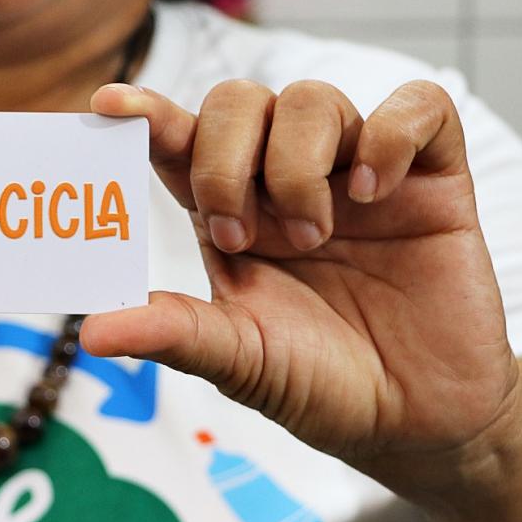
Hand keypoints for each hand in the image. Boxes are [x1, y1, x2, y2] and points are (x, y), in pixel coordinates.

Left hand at [84, 79, 521, 491]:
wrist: (415, 424)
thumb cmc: (319, 385)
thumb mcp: (240, 362)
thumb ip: (175, 334)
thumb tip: (90, 331)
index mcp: (230, 213)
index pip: (181, 142)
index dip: (147, 116)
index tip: (110, 106)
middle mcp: (286, 180)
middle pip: (237, 102)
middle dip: (223, 158)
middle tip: (240, 235)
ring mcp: (358, 173)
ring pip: (312, 98)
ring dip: (296, 163)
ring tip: (315, 237)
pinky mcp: (432, 178)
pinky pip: (418, 107)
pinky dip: (390, 135)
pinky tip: (375, 191)